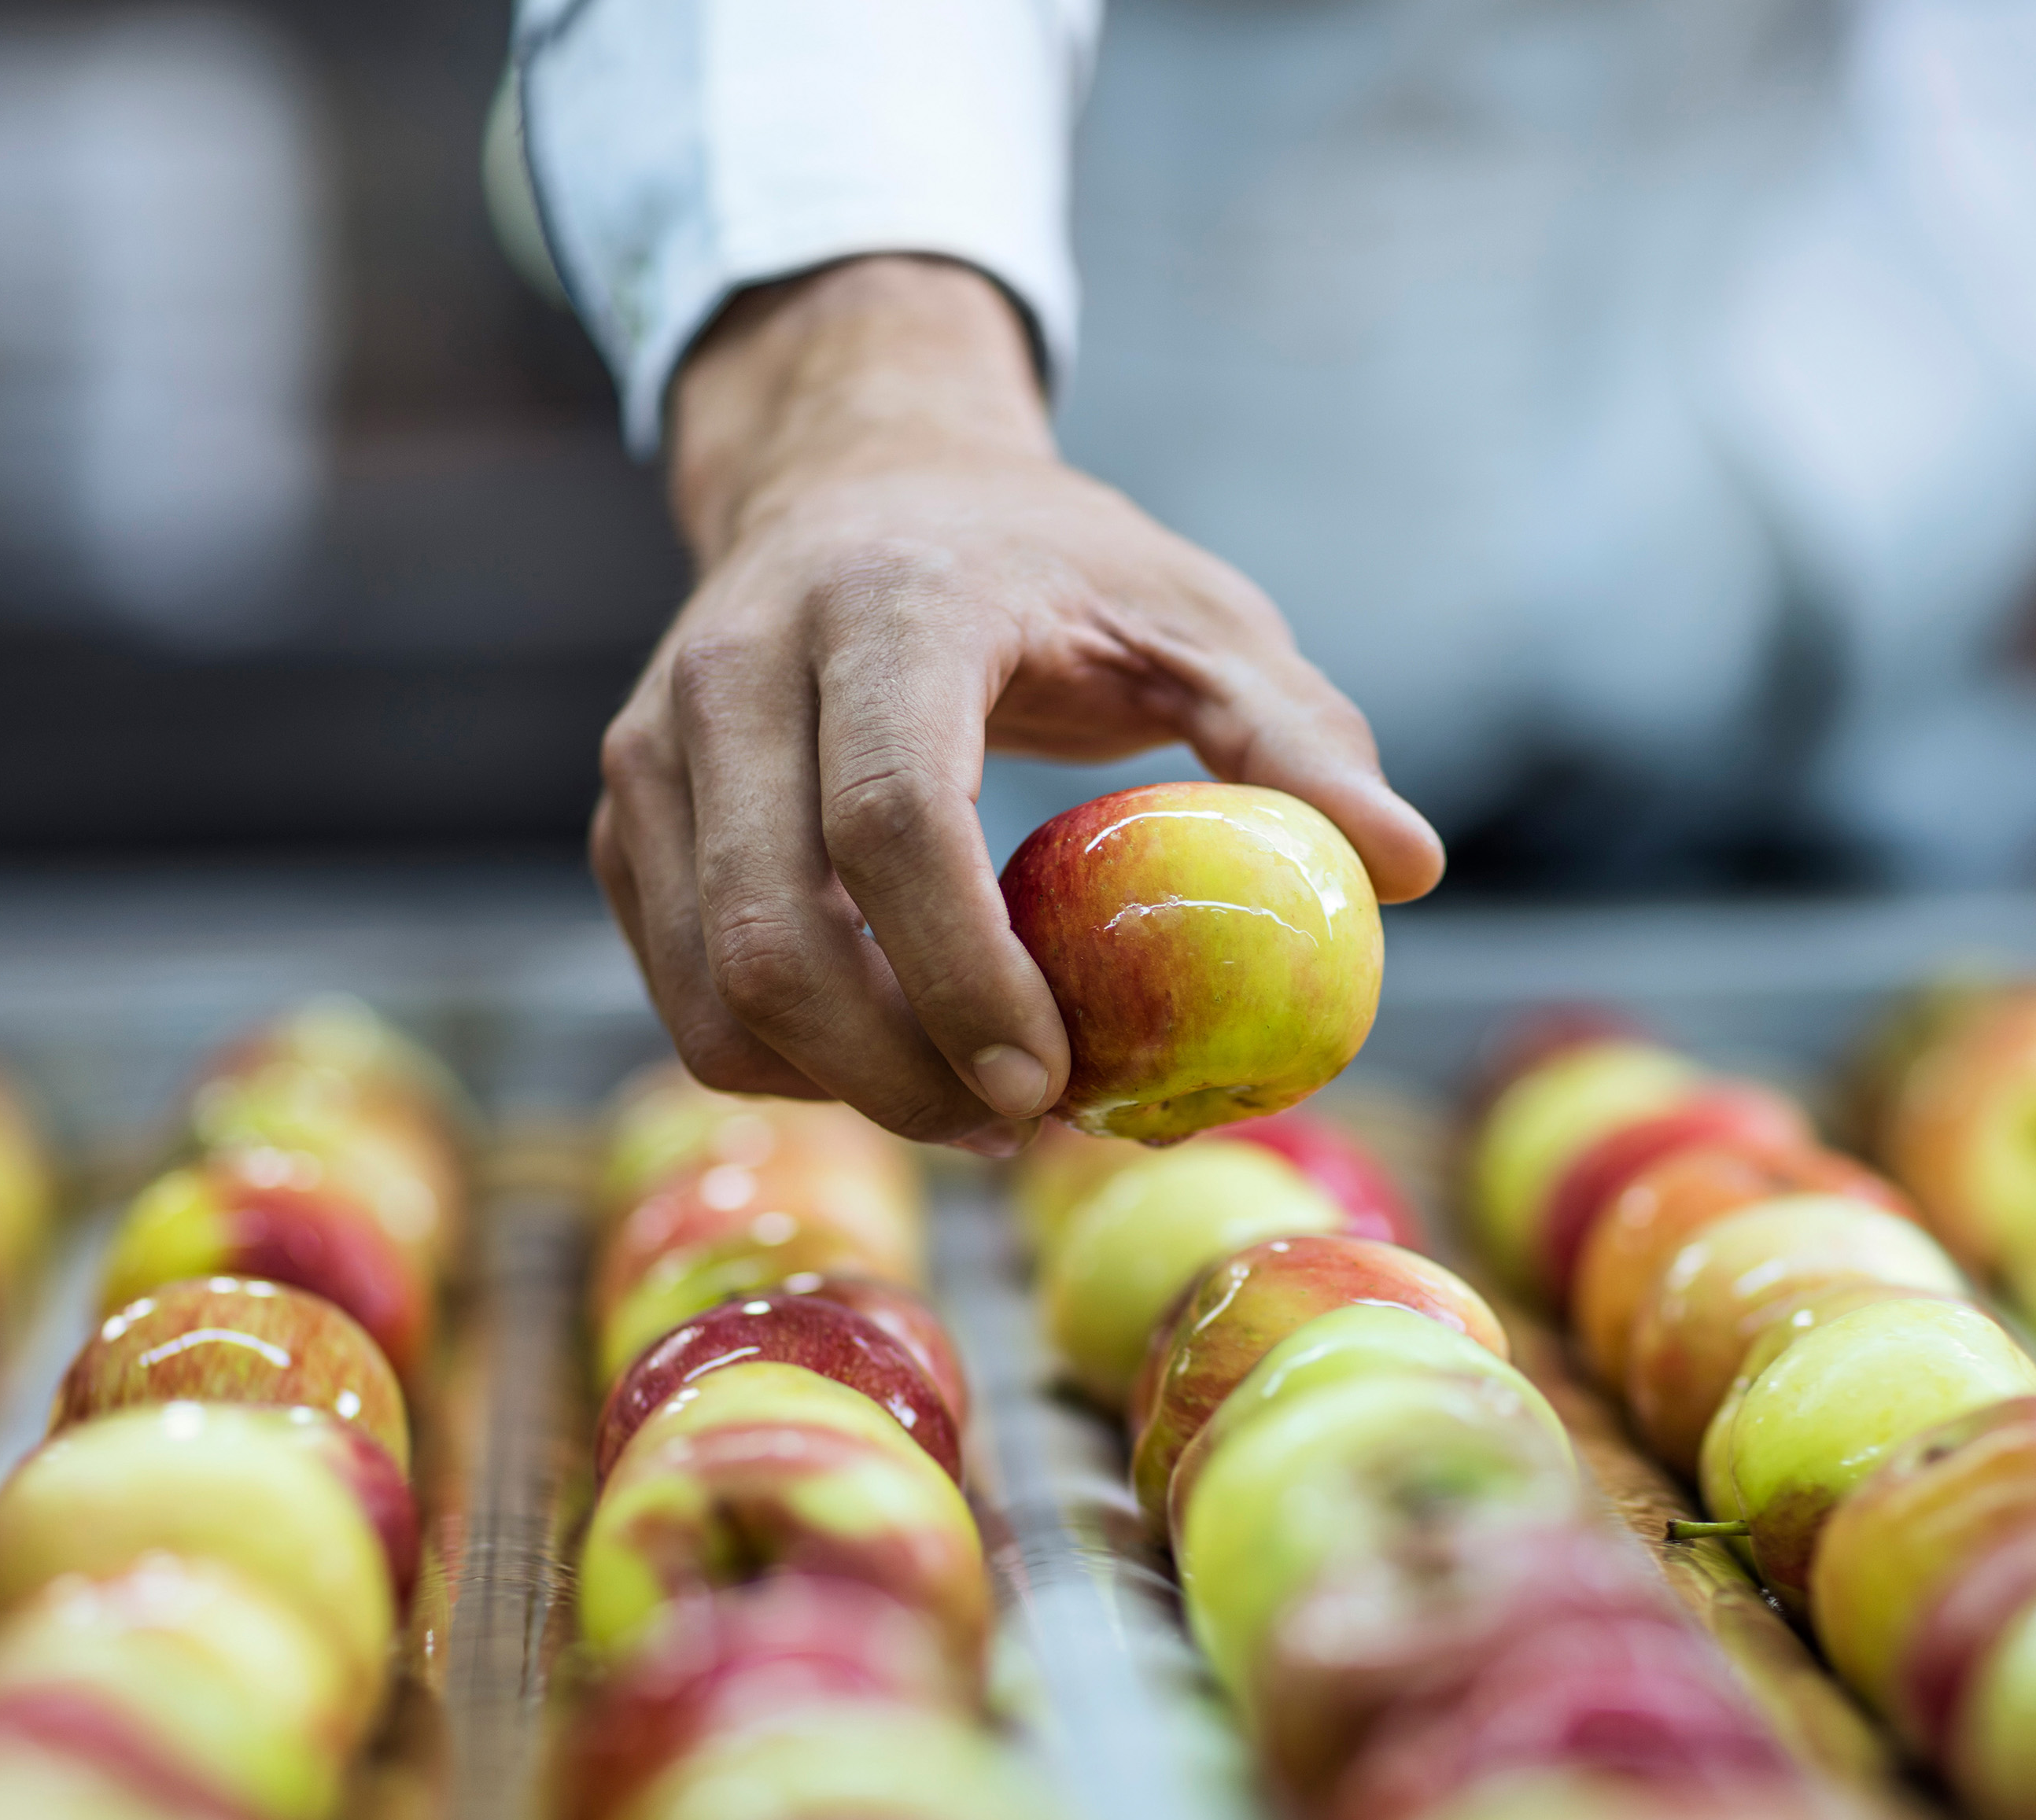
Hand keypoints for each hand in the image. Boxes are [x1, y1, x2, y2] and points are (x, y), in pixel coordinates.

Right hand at [593, 257, 1441, 1151]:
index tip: (1053, 1083)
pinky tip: (897, 1050)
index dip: (961, 976)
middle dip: (899, 1073)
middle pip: (775, 933)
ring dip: (843, 1086)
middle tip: (1026, 1125)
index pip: (890, 820)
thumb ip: (1294, 735)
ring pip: (714, 989)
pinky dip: (789, 1058)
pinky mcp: (627, 814)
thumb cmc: (1054, 567)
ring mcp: (656, 746)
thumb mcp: (1197, 616)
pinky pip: (688, 989)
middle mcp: (734, 668)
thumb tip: (1408, 868)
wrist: (860, 477)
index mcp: (884, 609)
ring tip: (975, 1101)